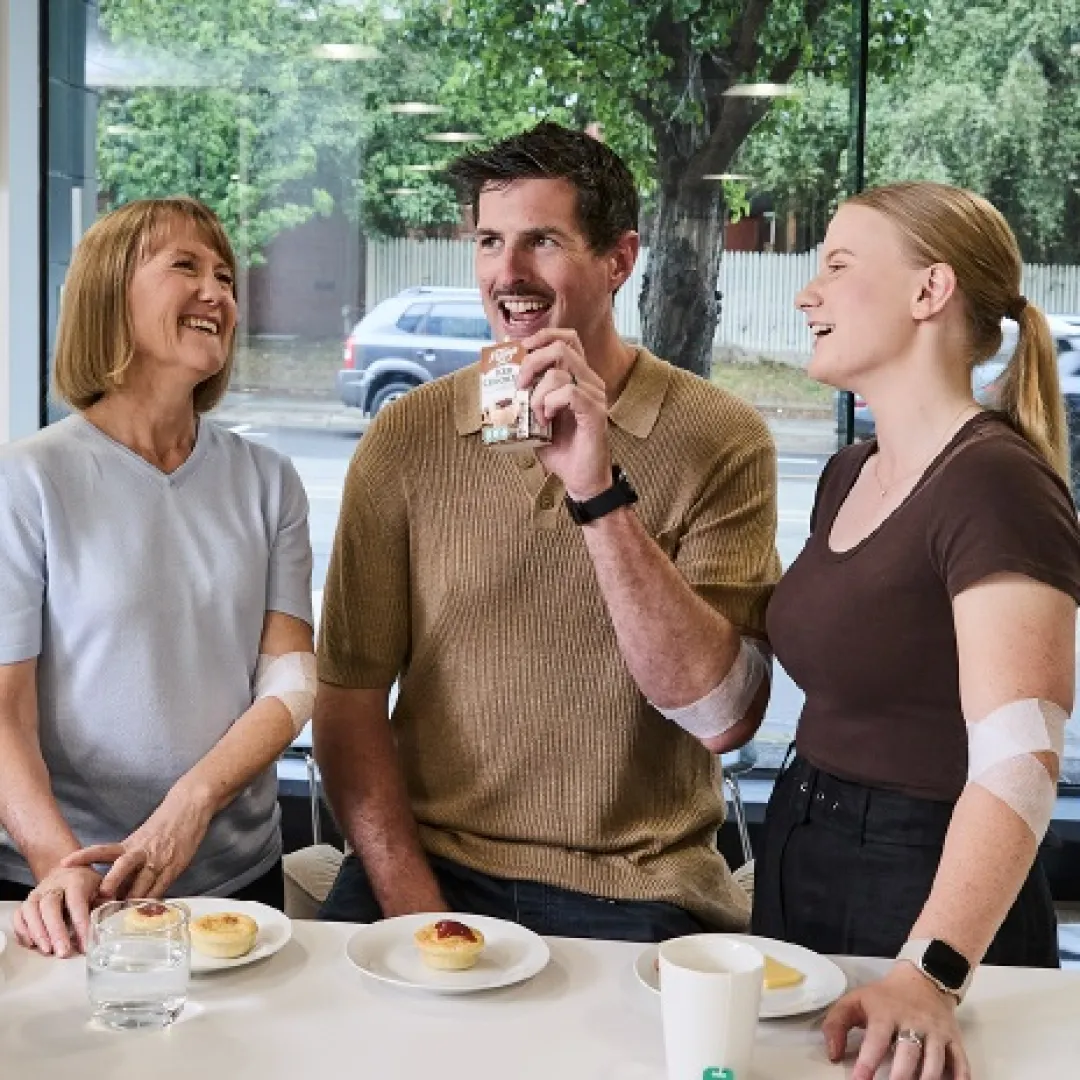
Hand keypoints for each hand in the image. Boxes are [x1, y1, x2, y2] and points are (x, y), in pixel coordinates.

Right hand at [12, 865, 101, 956]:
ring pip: (31, 910)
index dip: (80, 924)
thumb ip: (104, 905)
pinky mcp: (27, 902)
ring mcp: (37, 892)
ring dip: (38, 933)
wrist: (68, 870)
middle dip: (56, 931)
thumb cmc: (88, 884)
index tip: (85, 944)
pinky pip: (19, 916)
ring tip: (48, 951)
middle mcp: (53, 885)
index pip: (76, 902)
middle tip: (63, 952)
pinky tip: (33, 944)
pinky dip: (23, 931)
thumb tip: (105, 927)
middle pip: (50, 906)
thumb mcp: (102, 888)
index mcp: (76, 880)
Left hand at [61, 789, 212, 899]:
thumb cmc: (162, 827)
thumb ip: (127, 863)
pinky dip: (152, 901)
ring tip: (121, 916)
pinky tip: (145, 911)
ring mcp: (158, 860)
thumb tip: (112, 892)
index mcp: (129, 844)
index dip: (83, 856)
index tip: (64, 863)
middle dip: (112, 883)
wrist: (188, 809)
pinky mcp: (174, 867)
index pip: (102, 850)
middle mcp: (141, 852)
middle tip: (104, 896)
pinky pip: (160, 888)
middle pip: (123, 866)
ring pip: (142, 883)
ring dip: (131, 901)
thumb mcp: (140, 840)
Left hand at [517, 329, 611, 499]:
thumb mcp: (535, 418)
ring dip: (537, 394)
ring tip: (537, 415)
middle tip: (520, 386)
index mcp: (578, 377)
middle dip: (531, 363)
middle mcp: (590, 382)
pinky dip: (550, 404)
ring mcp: (594, 396)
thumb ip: (525, 398)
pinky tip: (547, 420)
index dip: (543, 336)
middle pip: (560, 348)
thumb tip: (500, 381)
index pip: (567, 338)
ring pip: (559, 374)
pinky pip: (569, 393)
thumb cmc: (561, 449)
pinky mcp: (595, 412)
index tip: (522, 349)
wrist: (581, 479)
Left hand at [822, 963, 969, 1079]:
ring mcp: (937, 1032)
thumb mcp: (855, 1001)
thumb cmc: (884, 998)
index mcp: (886, 1013)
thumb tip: (833, 1054)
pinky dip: (960, 1079)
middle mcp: (914, 1023)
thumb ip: (836, 1024)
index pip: (876, 1041)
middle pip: (909, 1054)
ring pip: (935, 1061)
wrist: (922, 980)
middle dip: (900, 1078)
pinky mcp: (954, 1039)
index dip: (867, 1063)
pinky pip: (961, 1063)